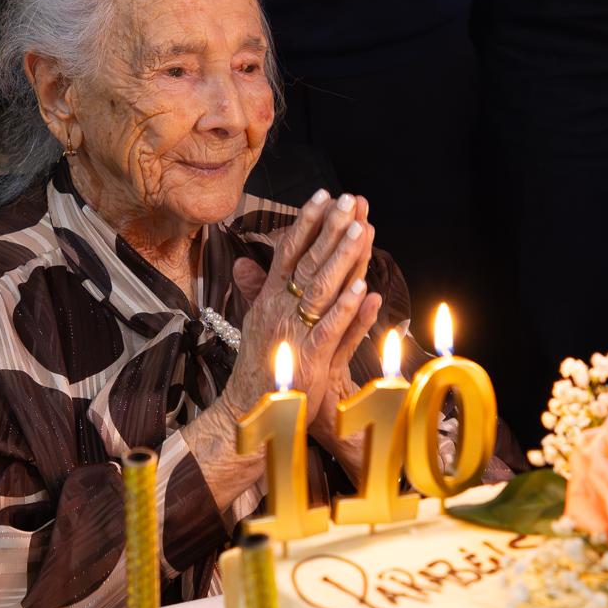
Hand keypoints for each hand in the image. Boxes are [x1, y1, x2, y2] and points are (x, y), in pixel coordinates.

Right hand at [228, 196, 381, 477]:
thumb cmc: (259, 366)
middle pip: (307, 262)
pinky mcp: (307, 360)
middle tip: (350, 199)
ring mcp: (292, 333)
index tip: (324, 194)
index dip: (306, 222)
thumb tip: (244, 263)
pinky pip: (329, 330)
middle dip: (329, 229)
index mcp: (268, 299)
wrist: (246, 412)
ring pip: (320, 289)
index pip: (287, 251)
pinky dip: (347, 310)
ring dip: (342, 259)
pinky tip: (364, 290)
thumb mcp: (254, 323)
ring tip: (360, 230)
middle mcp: (277, 310)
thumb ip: (257, 291)